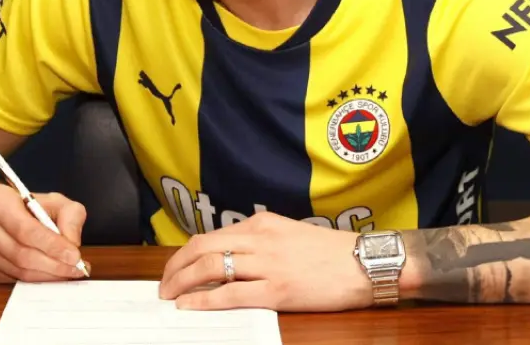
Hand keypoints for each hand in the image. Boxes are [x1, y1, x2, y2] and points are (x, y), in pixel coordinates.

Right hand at [0, 183, 89, 282]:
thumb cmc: (26, 206)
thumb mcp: (54, 200)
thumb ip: (70, 216)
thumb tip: (72, 244)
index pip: (25, 229)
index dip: (52, 246)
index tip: (75, 256)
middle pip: (21, 254)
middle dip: (54, 265)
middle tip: (77, 268)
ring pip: (17, 270)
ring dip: (47, 275)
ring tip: (68, 271)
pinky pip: (11, 279)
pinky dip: (35, 279)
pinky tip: (50, 273)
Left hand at [158, 211, 373, 311]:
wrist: (366, 263)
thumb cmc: (333, 253)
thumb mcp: (291, 235)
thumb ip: (262, 242)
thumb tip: (232, 258)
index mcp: (264, 224)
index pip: (211, 236)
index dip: (185, 254)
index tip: (174, 268)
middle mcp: (262, 239)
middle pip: (202, 248)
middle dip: (175, 268)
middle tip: (164, 286)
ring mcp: (268, 264)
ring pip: (211, 267)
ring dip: (183, 283)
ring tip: (170, 297)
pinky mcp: (278, 290)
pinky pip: (230, 294)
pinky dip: (204, 299)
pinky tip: (189, 306)